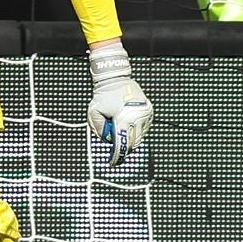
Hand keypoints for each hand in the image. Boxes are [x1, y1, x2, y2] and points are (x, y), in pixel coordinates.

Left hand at [88, 44, 152, 182]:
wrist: (116, 79)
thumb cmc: (103, 95)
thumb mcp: (94, 113)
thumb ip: (98, 128)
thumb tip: (107, 139)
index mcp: (125, 119)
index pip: (123, 143)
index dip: (118, 155)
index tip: (114, 162)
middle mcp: (137, 117)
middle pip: (133, 142)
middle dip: (124, 147)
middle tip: (116, 150)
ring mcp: (145, 114)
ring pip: (140, 135)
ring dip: (131, 138)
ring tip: (120, 133)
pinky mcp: (149, 111)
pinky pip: (144, 127)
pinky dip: (136, 130)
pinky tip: (128, 126)